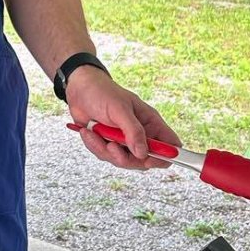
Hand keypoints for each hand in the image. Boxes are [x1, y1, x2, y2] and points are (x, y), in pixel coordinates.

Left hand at [66, 66, 180, 169]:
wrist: (78, 89)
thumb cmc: (102, 92)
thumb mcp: (120, 109)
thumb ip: (133, 131)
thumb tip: (143, 154)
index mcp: (150, 122)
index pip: (170, 144)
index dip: (165, 156)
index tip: (149, 159)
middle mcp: (140, 133)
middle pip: (145, 160)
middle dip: (126, 157)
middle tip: (112, 146)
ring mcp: (124, 141)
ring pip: (123, 161)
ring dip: (106, 150)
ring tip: (96, 133)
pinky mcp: (109, 144)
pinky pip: (106, 156)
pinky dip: (95, 146)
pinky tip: (89, 132)